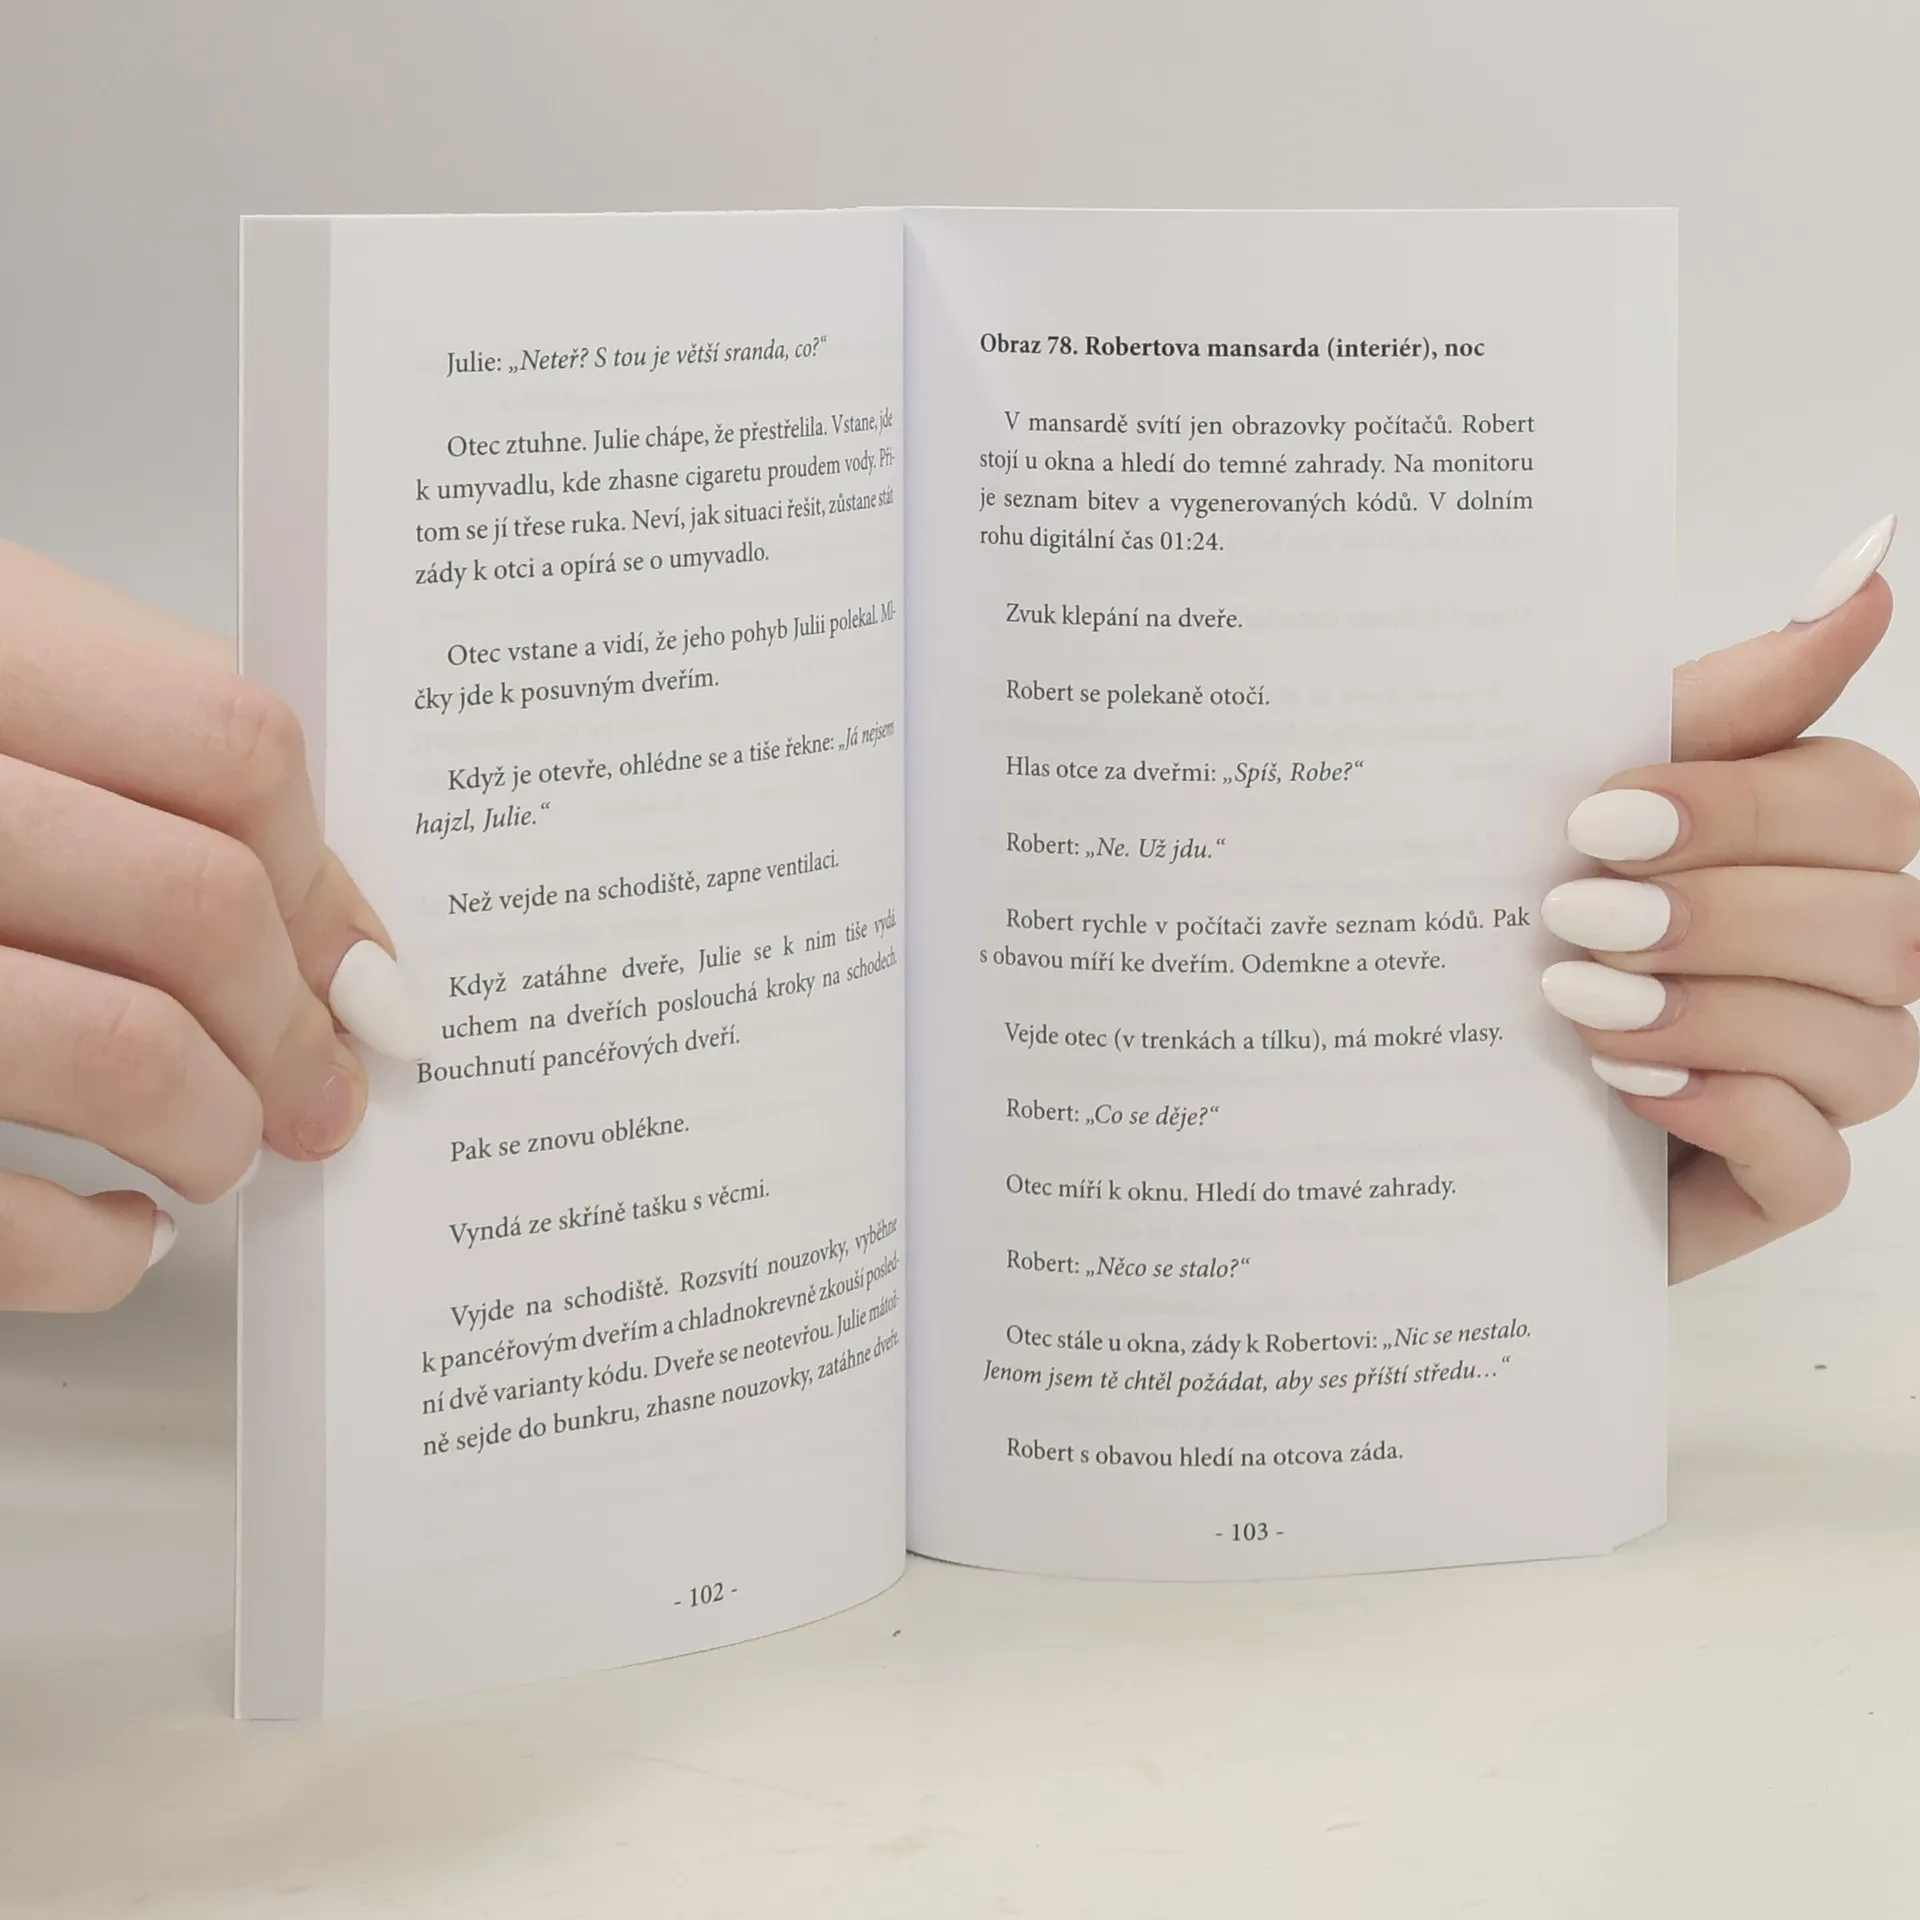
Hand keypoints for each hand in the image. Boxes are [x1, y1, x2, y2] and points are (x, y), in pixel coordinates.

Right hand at [0, 543, 431, 1310]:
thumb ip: (138, 766)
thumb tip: (345, 939)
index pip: (228, 751)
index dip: (327, 877)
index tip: (364, 966)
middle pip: (194, 910)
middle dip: (296, 1026)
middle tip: (327, 1085)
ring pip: (124, 1058)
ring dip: (218, 1131)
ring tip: (219, 1147)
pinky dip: (93, 1252)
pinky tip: (113, 1229)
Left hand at [1541, 516, 1916, 1280]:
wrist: (1384, 1065)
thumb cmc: (1491, 919)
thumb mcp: (1570, 796)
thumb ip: (1720, 702)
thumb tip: (1867, 572)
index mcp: (1790, 854)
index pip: (1863, 805)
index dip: (1745, 808)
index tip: (1598, 818)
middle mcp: (1823, 964)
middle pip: (1883, 923)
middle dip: (1720, 916)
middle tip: (1571, 917)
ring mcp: (1805, 1081)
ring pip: (1871, 1046)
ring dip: (1716, 1013)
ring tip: (1575, 1007)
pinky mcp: (1763, 1186)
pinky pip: (1818, 1164)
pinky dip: (1730, 1114)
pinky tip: (1630, 1093)